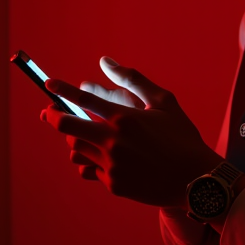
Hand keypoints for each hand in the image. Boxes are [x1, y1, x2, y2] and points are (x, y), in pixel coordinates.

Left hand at [40, 56, 220, 207]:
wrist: (196, 180)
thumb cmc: (181, 137)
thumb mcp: (163, 102)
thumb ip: (132, 79)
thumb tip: (105, 60)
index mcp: (123, 117)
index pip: (82, 99)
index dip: (61, 89)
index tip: (49, 84)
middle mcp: (112, 140)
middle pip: (66, 126)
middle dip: (52, 116)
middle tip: (49, 111)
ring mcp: (111, 164)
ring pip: (75, 149)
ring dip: (74, 139)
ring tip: (81, 134)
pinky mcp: (113, 183)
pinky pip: (89, 169)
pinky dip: (91, 160)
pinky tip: (100, 156)